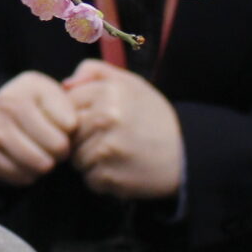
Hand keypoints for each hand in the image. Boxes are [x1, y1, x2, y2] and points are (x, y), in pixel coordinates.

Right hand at [0, 71, 78, 186]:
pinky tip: (26, 165)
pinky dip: (28, 175)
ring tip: (45, 158)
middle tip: (60, 150)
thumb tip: (75, 122)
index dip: (73, 132)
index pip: (69, 121)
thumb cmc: (38, 110)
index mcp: (30, 84)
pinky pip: (19, 174)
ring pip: (37, 162)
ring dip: (46, 166)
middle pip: (55, 144)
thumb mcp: (56, 95)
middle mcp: (7, 100)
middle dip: (62, 152)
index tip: (69, 130)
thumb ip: (80, 94)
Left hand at [64, 59, 185, 200]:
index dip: (80, 114)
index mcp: (109, 92)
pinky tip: (122, 170)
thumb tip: (65, 84)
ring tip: (116, 155)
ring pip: (76, 157)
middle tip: (110, 139)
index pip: (68, 103)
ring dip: (90, 160)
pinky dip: (101, 179)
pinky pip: (89, 179)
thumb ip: (96, 72)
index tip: (99, 119)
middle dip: (83, 138)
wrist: (187, 154)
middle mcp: (106, 118)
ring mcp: (106, 149)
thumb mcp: (131, 84)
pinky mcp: (109, 176)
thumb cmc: (154, 118)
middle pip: (69, 132)